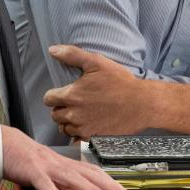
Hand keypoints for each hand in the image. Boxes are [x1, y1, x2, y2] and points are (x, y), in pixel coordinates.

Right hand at [0, 125, 130, 189]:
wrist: (4, 144)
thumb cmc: (26, 159)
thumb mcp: (49, 173)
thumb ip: (62, 184)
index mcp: (65, 164)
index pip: (93, 172)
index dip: (110, 181)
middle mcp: (60, 163)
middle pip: (88, 173)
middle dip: (108, 185)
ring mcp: (46, 166)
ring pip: (70, 176)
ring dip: (87, 188)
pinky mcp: (31, 171)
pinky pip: (43, 182)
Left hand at [45, 44, 189, 137]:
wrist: (142, 104)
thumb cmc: (120, 82)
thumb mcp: (97, 62)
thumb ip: (72, 55)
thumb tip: (52, 50)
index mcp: (71, 95)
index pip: (48, 99)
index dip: (55, 94)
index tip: (65, 92)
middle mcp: (73, 115)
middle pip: (55, 115)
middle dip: (61, 108)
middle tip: (75, 102)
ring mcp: (83, 128)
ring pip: (64, 128)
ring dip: (68, 121)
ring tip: (81, 113)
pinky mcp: (92, 138)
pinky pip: (76, 139)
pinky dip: (78, 133)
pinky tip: (88, 124)